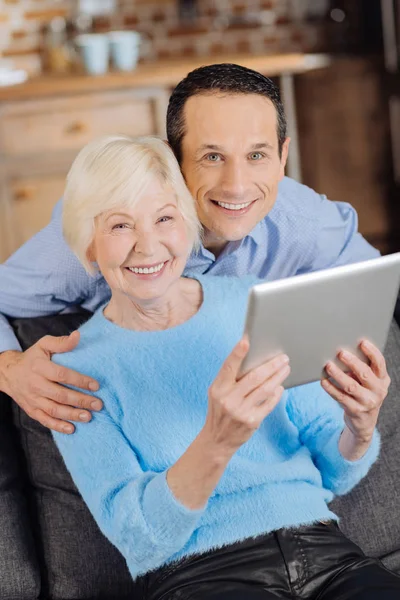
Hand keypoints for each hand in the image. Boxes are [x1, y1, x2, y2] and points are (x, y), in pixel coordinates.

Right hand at [0, 331, 101, 433]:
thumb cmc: (32, 357)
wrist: (9, 373)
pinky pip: (45, 420)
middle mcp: (35, 385)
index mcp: (40, 367)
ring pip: (54, 410)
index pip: (62, 375)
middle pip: (60, 395)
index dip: (79, 380)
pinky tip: (72, 428)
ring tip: (89, 416)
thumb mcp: (44, 345)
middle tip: (98, 404)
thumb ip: (61, 342)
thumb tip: (78, 336)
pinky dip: (58, 426)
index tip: (96, 385)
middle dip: (81, 401)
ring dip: (72, 415)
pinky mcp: (32, 410)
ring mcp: (33, 399)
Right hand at [204, 336, 289, 455]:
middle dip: (271, 366)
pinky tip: (280, 387)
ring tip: (286, 368)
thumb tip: (252, 359)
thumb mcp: (218, 393)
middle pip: (254, 377)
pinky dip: (276, 394)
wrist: (217, 440)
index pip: (228, 367)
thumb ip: (230, 379)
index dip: (237, 354)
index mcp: (218, 388)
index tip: (246, 341)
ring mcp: (240, 411)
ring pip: (265, 389)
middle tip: (283, 357)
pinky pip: (268, 404)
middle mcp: (228, 399)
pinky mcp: (252, 421)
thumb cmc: (219, 410)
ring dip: (278, 377)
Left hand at [321, 339, 389, 442]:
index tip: (362, 342)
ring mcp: (367, 402)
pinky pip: (340, 397)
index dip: (372, 352)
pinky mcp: (355, 410)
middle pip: (365, 374)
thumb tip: (343, 353)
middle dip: (352, 362)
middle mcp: (378, 391)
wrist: (365, 421)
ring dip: (338, 375)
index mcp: (382, 379)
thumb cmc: (364, 393)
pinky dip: (330, 388)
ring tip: (328, 366)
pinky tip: (323, 381)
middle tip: (340, 353)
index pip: (380, 363)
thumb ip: (362, 369)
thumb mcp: (369, 382)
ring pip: (351, 386)